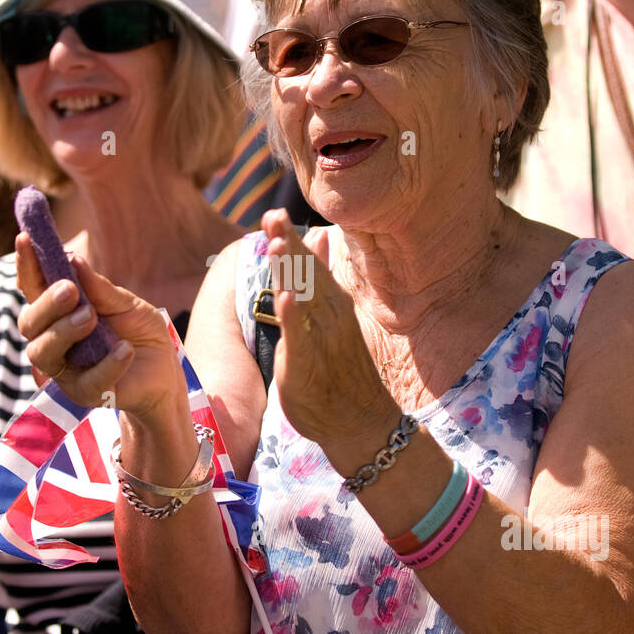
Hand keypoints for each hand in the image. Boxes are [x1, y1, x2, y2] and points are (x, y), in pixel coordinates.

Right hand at [16, 233, 185, 417]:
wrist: (165, 371)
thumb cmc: (139, 332)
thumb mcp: (126, 304)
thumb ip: (100, 289)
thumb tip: (72, 259)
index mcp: (59, 314)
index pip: (33, 289)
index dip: (27, 265)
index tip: (25, 238)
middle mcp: (53, 341)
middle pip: (29, 323)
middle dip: (46, 304)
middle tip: (70, 289)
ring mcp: (65, 370)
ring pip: (43, 352)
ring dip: (64, 331)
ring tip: (91, 317)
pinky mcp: (85, 394)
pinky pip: (88, 381)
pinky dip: (107, 364)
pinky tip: (126, 349)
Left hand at [262, 210, 393, 450]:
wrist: (361, 420)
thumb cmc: (342, 368)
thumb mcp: (331, 315)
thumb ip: (321, 278)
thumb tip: (319, 239)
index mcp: (330, 302)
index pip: (308, 265)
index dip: (289, 240)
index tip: (272, 214)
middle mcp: (328, 314)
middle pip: (304, 274)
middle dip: (286, 245)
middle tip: (271, 216)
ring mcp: (321, 337)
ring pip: (302, 298)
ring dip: (289, 272)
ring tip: (275, 243)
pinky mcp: (309, 362)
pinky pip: (300, 335)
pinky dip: (293, 315)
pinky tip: (284, 296)